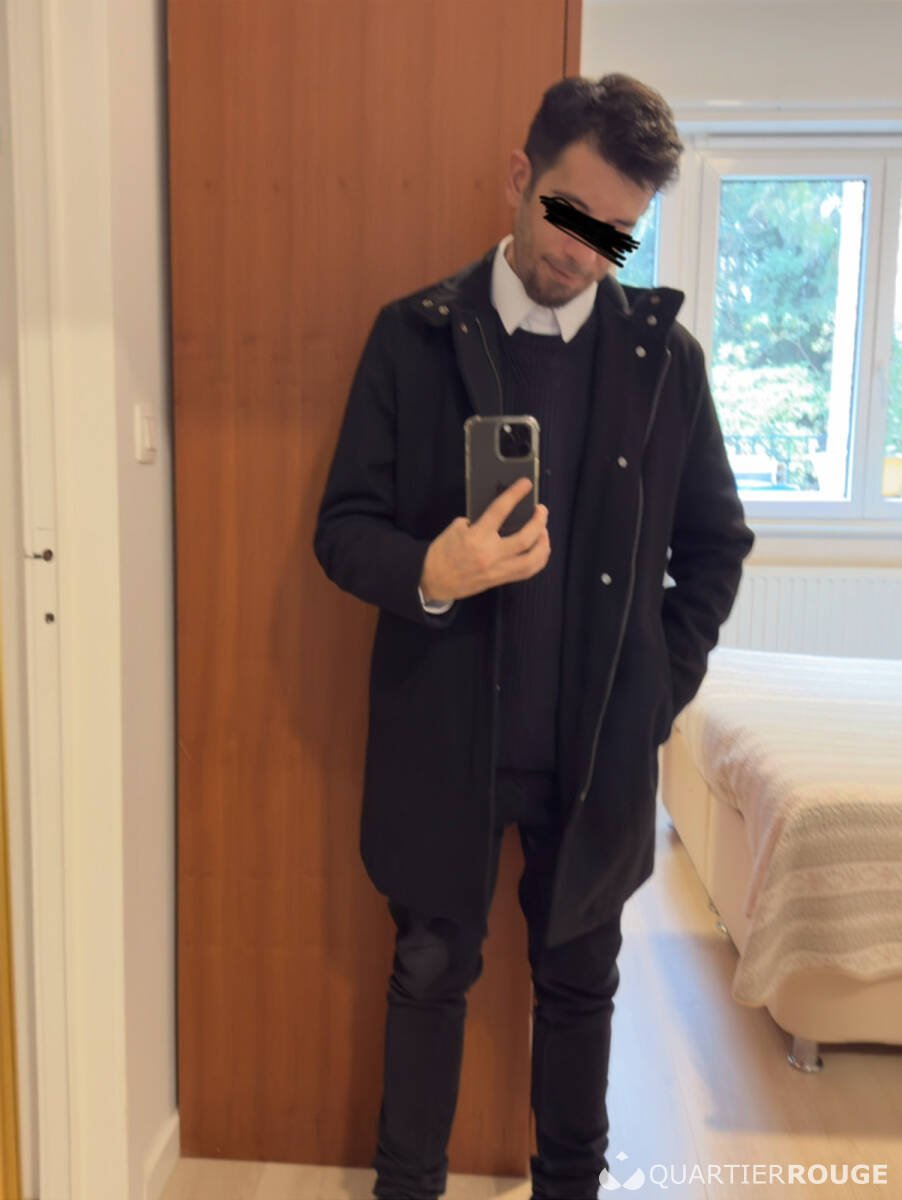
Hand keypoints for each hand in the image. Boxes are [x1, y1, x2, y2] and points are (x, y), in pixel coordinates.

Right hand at [419, 477, 549, 603]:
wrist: (433, 581)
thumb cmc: (443, 553)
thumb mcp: (456, 528)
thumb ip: (478, 521)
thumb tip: (500, 517)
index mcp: (476, 537)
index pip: (500, 510)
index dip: (515, 494)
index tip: (526, 484)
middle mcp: (490, 554)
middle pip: (526, 538)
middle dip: (539, 521)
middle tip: (541, 510)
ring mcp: (497, 570)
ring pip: (532, 559)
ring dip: (544, 543)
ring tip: (544, 531)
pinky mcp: (499, 580)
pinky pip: (527, 572)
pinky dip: (538, 559)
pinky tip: (540, 549)